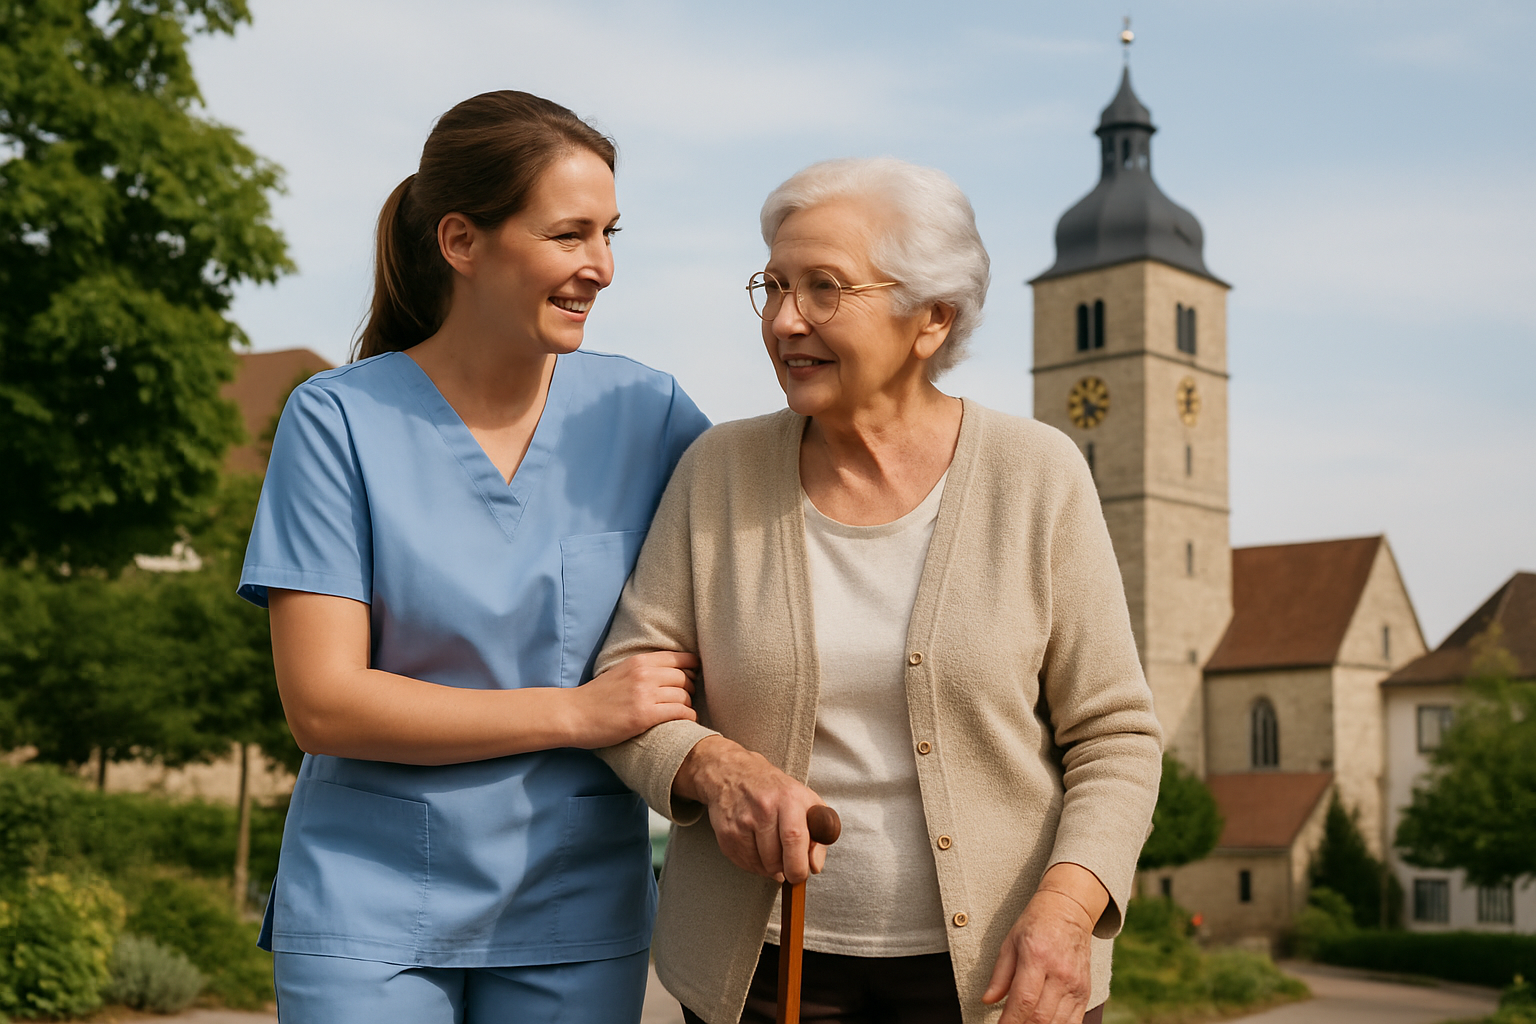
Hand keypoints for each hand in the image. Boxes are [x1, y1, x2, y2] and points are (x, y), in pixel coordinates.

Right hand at [570, 651, 697, 747]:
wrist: (574, 714)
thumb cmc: (596, 697)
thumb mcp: (621, 672)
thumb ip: (643, 670)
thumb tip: (670, 673)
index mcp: (639, 661)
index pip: (680, 658)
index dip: (692, 668)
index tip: (693, 677)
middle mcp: (644, 674)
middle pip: (685, 678)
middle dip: (690, 689)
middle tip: (687, 699)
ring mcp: (644, 695)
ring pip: (685, 696)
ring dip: (688, 705)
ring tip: (682, 712)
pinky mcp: (644, 716)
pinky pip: (680, 712)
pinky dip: (687, 717)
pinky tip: (684, 721)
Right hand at [674, 736, 827, 883]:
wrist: (735, 775)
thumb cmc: (776, 791)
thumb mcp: (807, 802)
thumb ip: (820, 835)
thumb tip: (814, 866)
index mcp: (789, 798)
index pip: (794, 838)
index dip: (798, 864)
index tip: (801, 874)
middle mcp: (764, 807)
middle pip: (775, 859)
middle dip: (784, 870)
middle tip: (787, 864)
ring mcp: (742, 820)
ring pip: (759, 865)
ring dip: (768, 868)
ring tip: (770, 849)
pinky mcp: (726, 833)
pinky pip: (743, 863)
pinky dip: (753, 864)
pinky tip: (756, 847)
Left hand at [982, 865, 1105, 1023]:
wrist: (1070, 911)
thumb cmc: (1036, 924)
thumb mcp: (1010, 942)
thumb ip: (999, 975)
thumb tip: (987, 1000)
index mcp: (1037, 957)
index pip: (1024, 1000)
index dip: (1010, 1021)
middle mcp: (1060, 973)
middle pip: (1041, 1016)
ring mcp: (1075, 984)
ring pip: (1058, 1023)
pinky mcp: (1085, 991)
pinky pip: (1074, 1022)